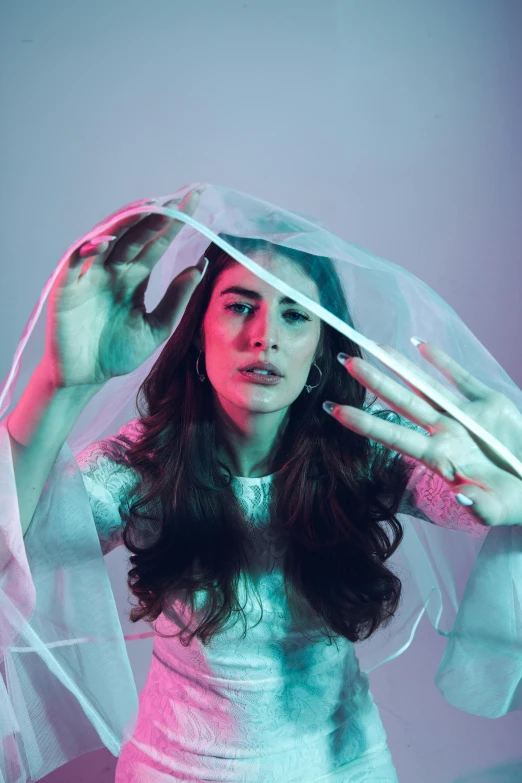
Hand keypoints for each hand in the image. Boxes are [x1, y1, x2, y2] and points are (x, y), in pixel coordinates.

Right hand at [43, 191, 205, 387]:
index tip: (195, 204)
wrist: (86, 377)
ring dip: (126, 224)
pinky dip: (89, 249)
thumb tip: (200, 266)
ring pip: (108, 240)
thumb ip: (176, 299)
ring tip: (149, 208)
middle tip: (180, 198)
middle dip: (157, 216)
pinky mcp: (67, 286)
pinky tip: (108, 240)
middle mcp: (113, 270)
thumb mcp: (156, 327)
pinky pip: (76, 261)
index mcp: (134, 278)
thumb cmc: (118, 353)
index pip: (156, 244)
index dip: (175, 225)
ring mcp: (90, 275)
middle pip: (135, 236)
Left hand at [323, 341, 521, 527]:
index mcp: (440, 458)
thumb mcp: (500, 509)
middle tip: (344, 362)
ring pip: (425, 385)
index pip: (394, 436)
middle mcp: (445, 433)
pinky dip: (443, 360)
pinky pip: (461, 377)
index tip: (334, 410)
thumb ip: (481, 506)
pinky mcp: (487, 403)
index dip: (364, 423)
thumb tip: (462, 496)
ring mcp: (464, 416)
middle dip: (373, 382)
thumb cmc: (518, 502)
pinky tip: (420, 345)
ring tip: (376, 346)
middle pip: (401, 402)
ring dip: (401, 366)